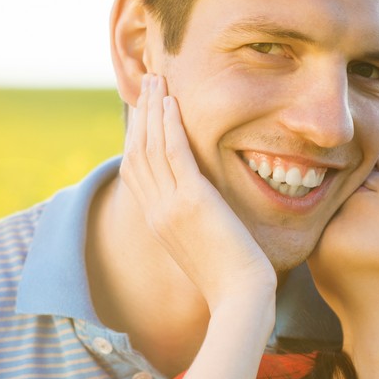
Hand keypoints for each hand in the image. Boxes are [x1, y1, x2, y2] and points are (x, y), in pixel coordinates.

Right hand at [121, 74, 276, 312]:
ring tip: (157, 79)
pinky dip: (169, 124)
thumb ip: (198, 222)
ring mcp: (170, 206)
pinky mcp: (192, 201)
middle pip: (138, 152)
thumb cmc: (234, 279)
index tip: (145, 110)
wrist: (240, 298)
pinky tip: (171, 102)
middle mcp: (156, 212)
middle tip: (148, 83)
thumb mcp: (206, 247)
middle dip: (142, 114)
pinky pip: (174, 153)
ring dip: (153, 109)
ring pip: (152, 146)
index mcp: (158, 222)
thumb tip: (207, 208)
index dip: (138, 136)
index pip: (138, 170)